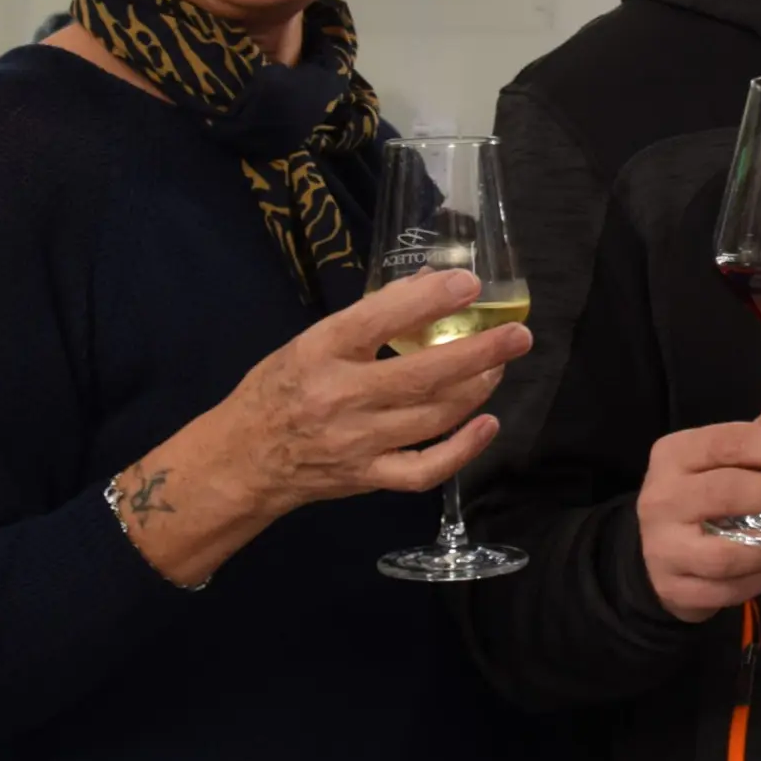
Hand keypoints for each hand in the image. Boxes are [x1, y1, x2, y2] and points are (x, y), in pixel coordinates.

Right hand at [112, 271, 532, 585]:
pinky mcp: (369, 477)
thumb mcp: (309, 342)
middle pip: (423, 376)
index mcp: (320, 352)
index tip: (469, 283)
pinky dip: (462, 450)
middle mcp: (340, 397)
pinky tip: (487, 425)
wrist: (242, 460)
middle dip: (480, 353)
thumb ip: (367, 320)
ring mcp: (357, 442)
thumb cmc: (277, 390)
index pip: (380, 320)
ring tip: (498, 367)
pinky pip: (426, 469)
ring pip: (434, 417)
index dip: (429, 300)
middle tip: (518, 336)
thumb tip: (430, 288)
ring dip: (477, 390)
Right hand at [638, 390, 760, 622]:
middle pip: (729, 491)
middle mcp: (661, 498)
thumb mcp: (724, 458)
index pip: (730, 442)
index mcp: (674, 454)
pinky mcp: (674, 588)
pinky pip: (727, 589)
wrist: (656, 555)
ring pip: (728, 553)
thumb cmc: (701, 495)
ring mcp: (662, 548)